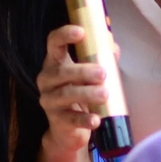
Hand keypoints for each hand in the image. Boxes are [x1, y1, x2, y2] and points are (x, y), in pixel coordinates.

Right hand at [36, 24, 114, 153]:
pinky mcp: (57, 120)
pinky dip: (84, 119)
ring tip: (104, 94)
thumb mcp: (90, 75)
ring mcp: (49, 100)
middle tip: (103, 73)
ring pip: (65, 94)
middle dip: (83, 71)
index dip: (64, 35)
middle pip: (61, 72)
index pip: (53, 43)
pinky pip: (70, 119)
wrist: (69, 129)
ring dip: (86, 93)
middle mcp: (47, 79)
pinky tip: (96, 120)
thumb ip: (102, 59)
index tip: (81, 32)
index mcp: (55, 63)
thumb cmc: (81, 94)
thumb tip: (113, 47)